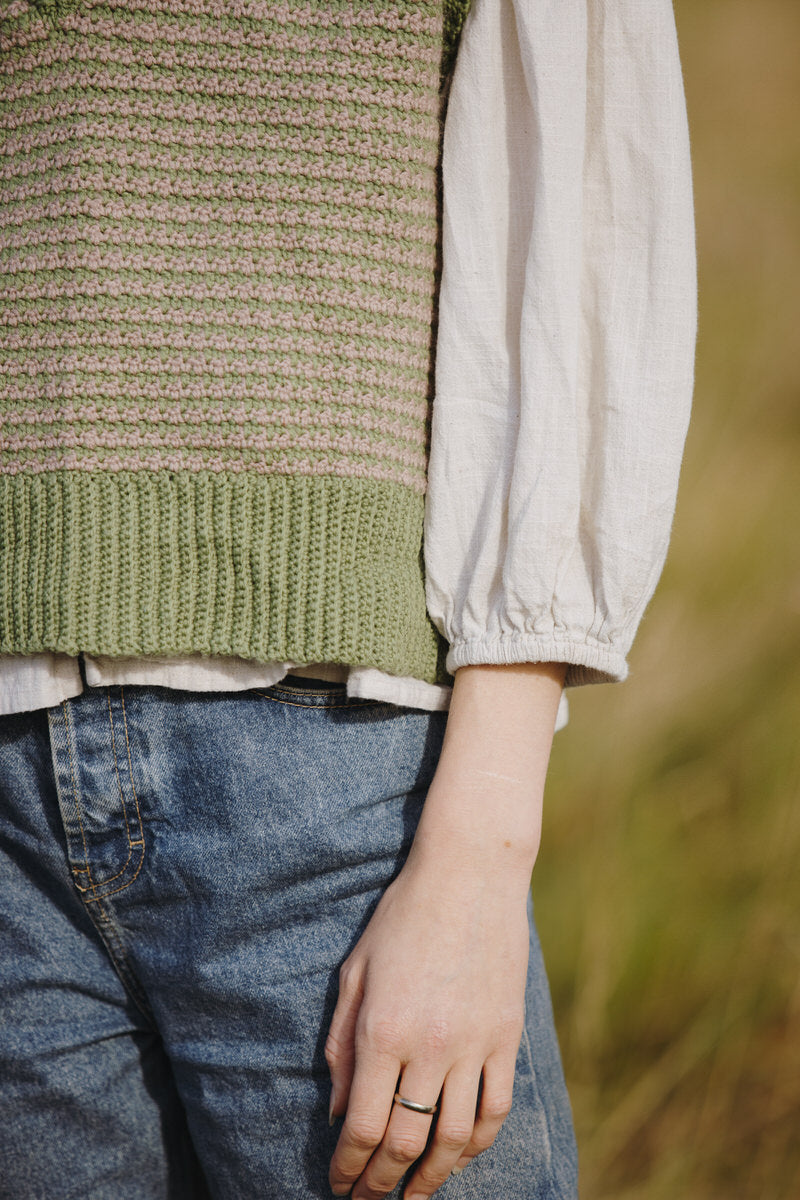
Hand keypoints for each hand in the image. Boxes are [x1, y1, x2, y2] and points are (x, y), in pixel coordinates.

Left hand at [325, 843, 530, 1198]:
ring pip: (455, 1139)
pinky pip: (496, 1110)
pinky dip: (478, 1145)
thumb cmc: (402, 916)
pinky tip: (459, 1158)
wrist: (470, 875)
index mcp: (382, 1030)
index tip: (339, 1185)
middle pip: (405, 1143)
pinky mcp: (506, 1037)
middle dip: (381, 1183)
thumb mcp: (355, 971)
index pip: (362, 1126)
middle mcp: (428, 1047)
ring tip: (413, 1196)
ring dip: (431, 1178)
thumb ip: (342, 1044)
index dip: (348, 1168)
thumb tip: (339, 1110)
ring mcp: (473, 1045)